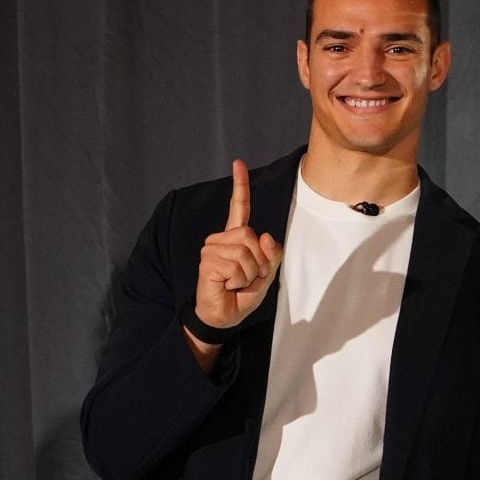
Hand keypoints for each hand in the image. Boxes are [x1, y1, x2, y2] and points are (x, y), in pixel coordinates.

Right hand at [189, 159, 282, 332]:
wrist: (224, 316)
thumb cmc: (242, 294)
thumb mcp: (266, 275)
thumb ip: (271, 255)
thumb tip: (266, 236)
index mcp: (236, 237)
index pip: (239, 207)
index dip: (240, 186)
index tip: (238, 163)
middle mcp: (221, 239)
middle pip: (251, 235)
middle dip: (259, 262)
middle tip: (248, 277)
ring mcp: (211, 249)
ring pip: (245, 252)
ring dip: (249, 273)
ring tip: (236, 282)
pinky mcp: (207, 262)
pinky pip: (237, 266)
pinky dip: (239, 280)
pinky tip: (228, 285)